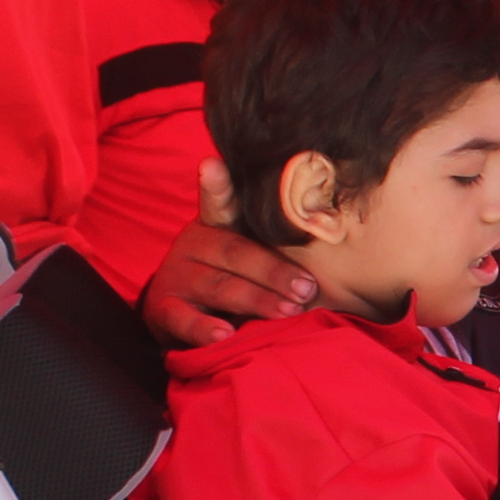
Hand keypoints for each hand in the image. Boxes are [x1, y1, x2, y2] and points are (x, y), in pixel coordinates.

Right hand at [140, 156, 315, 346]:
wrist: (181, 312)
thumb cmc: (233, 276)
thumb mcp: (248, 251)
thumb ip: (277, 239)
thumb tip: (335, 232)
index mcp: (217, 225)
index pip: (220, 202)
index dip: (216, 185)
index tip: (212, 164)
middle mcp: (194, 245)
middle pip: (234, 252)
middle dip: (274, 271)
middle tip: (308, 288)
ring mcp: (177, 276)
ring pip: (218, 286)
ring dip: (255, 299)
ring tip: (287, 311)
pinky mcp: (165, 310)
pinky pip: (184, 320)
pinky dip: (204, 328)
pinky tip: (225, 334)